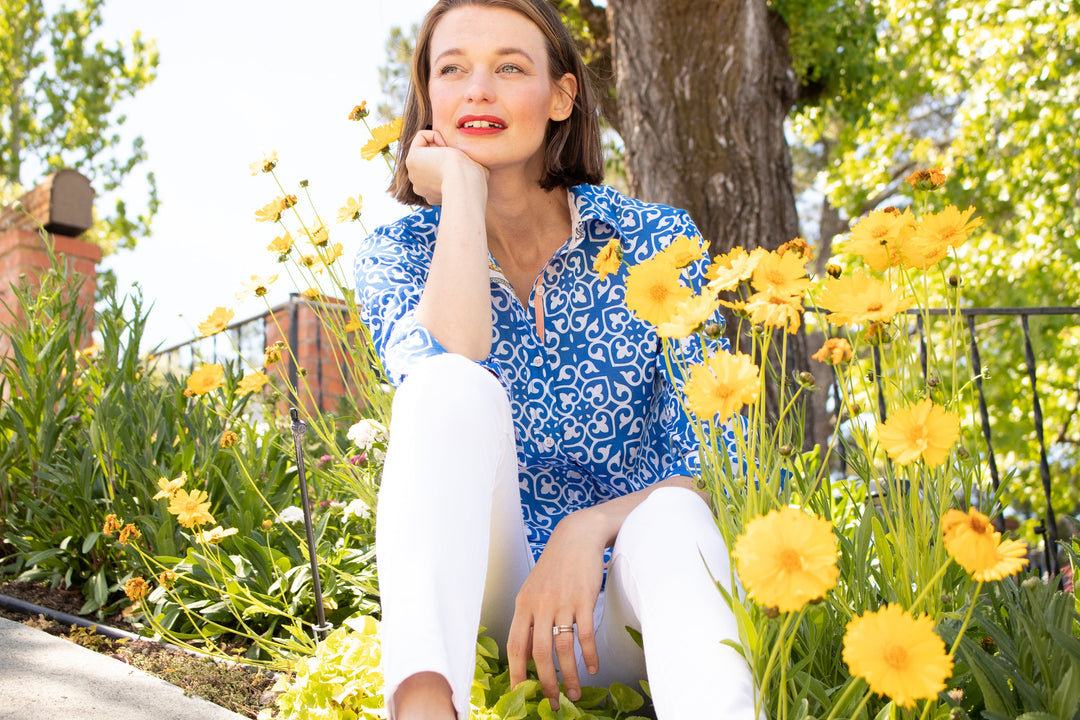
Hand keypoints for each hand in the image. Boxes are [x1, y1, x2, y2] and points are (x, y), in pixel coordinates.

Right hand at [405, 130, 487, 205]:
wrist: (463, 183)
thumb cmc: (473, 182)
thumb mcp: (473, 175)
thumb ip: (469, 170)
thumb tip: (475, 163)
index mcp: (433, 193)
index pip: (440, 170)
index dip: (452, 162)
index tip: (461, 166)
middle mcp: (421, 186)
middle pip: (431, 159)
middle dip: (443, 154)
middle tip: (456, 160)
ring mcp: (414, 174)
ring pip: (426, 149)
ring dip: (439, 146)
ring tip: (450, 153)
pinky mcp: (411, 160)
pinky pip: (421, 137)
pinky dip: (434, 135)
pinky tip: (444, 146)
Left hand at [507, 511, 605, 708]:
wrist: (576, 536)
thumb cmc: (555, 565)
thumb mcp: (535, 589)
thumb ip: (531, 618)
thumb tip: (530, 653)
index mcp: (524, 603)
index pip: (516, 644)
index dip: (516, 671)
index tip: (520, 692)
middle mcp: (540, 605)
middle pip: (540, 653)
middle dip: (546, 683)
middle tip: (553, 702)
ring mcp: (563, 602)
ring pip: (563, 649)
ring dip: (570, 676)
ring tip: (575, 693)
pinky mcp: (584, 600)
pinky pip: (585, 635)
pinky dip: (589, 656)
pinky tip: (592, 668)